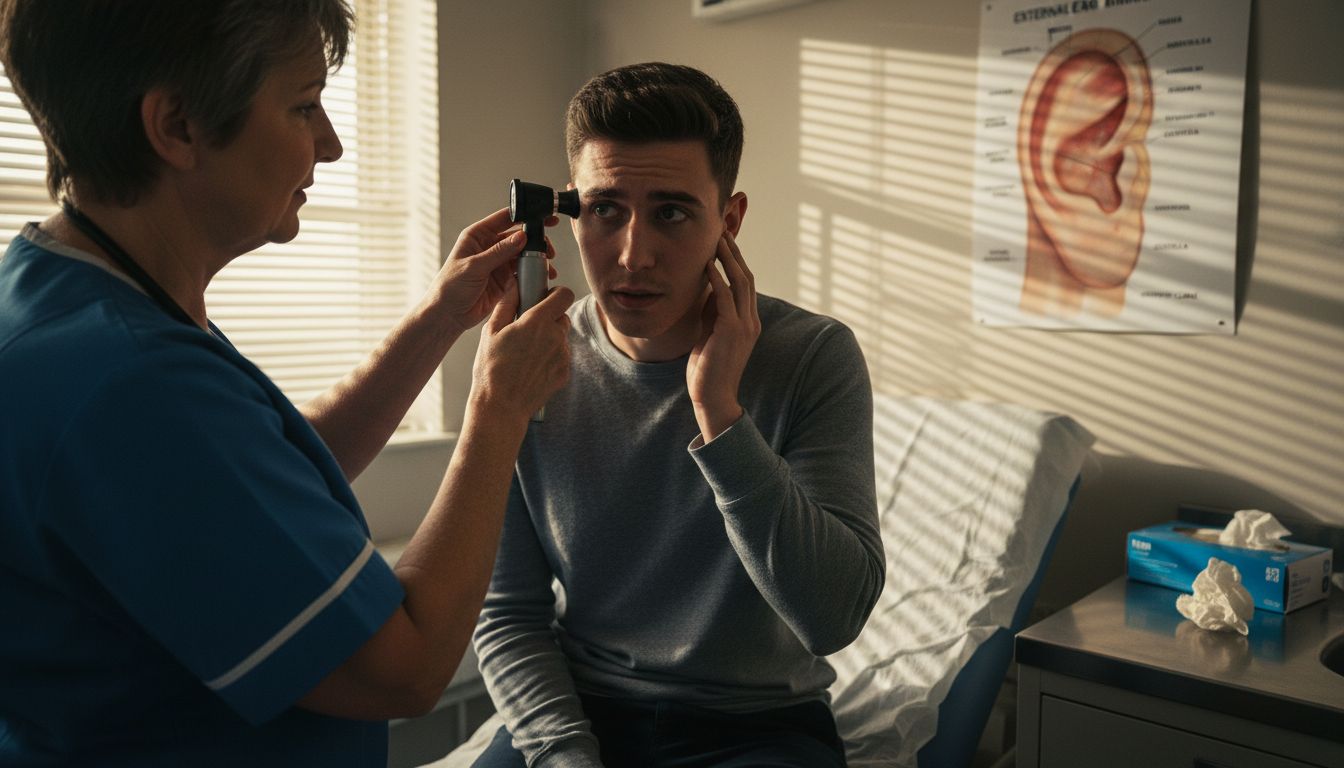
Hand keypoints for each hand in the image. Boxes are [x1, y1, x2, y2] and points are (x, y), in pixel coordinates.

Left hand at [433, 208, 558, 337]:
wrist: (448, 315)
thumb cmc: (450, 287)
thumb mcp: (474, 266)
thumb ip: (499, 252)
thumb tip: (521, 237)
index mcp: (477, 236)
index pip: (504, 218)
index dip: (525, 215)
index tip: (543, 216)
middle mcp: (488, 247)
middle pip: (518, 237)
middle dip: (535, 241)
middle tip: (548, 249)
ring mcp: (497, 264)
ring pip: (523, 255)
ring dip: (536, 259)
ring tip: (547, 266)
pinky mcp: (504, 280)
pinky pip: (522, 273)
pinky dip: (533, 274)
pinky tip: (541, 277)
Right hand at [471, 283, 573, 423]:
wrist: (501, 407)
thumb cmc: (491, 369)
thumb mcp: (491, 331)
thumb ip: (507, 303)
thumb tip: (515, 283)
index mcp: (537, 322)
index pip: (564, 295)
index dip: (556, 293)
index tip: (544, 298)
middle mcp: (555, 337)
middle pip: (562, 316)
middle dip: (549, 318)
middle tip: (528, 329)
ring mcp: (563, 356)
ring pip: (562, 337)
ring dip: (549, 338)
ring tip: (526, 352)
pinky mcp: (564, 373)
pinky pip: (561, 356)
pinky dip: (550, 357)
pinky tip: (530, 367)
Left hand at [687, 231, 759, 440]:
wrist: (713, 398)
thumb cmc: (708, 369)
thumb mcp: (711, 334)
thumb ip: (713, 312)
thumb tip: (708, 288)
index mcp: (749, 321)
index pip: (746, 283)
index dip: (736, 260)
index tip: (723, 241)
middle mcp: (751, 320)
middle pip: (746, 276)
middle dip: (734, 252)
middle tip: (720, 231)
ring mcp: (744, 326)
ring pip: (740, 283)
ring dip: (727, 259)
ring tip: (716, 240)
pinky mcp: (731, 332)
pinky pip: (726, 298)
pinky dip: (718, 279)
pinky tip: (708, 265)